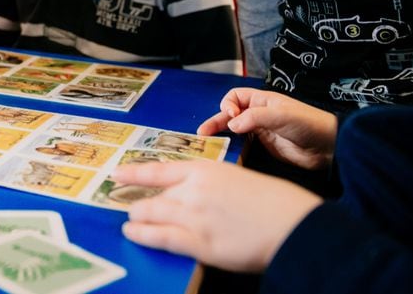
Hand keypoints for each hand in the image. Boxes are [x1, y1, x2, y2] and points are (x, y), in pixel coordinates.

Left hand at [116, 160, 321, 272]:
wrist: (294, 224)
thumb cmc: (275, 202)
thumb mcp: (238, 180)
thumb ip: (212, 187)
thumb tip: (196, 197)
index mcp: (206, 170)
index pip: (160, 170)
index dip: (135, 172)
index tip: (118, 172)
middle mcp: (194, 190)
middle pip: (156, 195)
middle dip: (140, 201)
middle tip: (129, 205)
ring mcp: (194, 216)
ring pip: (153, 214)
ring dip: (138, 216)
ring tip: (130, 220)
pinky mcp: (200, 242)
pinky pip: (161, 237)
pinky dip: (143, 235)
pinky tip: (133, 233)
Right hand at [198, 87, 336, 169]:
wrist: (329, 147)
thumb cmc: (308, 124)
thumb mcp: (280, 115)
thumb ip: (254, 118)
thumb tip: (231, 123)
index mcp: (262, 100)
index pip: (235, 97)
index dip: (228, 104)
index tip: (231, 115)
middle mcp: (258, 114)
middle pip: (230, 114)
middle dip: (216, 121)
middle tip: (202, 133)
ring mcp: (260, 131)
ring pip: (234, 131)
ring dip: (221, 135)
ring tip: (206, 143)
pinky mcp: (264, 148)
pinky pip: (243, 145)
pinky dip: (232, 147)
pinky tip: (225, 153)